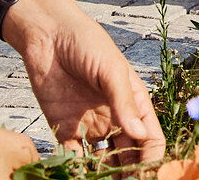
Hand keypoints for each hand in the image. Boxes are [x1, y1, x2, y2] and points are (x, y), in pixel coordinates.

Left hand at [6, 0, 164, 164]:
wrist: (47, 34)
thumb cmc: (86, 43)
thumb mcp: (110, 69)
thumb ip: (123, 102)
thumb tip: (139, 135)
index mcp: (133, 103)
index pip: (150, 139)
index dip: (152, 159)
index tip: (148, 174)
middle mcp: (115, 118)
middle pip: (128, 156)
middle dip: (130, 174)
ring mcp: (89, 126)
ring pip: (102, 161)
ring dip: (104, 176)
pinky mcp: (62, 129)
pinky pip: (71, 157)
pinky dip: (74, 170)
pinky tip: (75, 177)